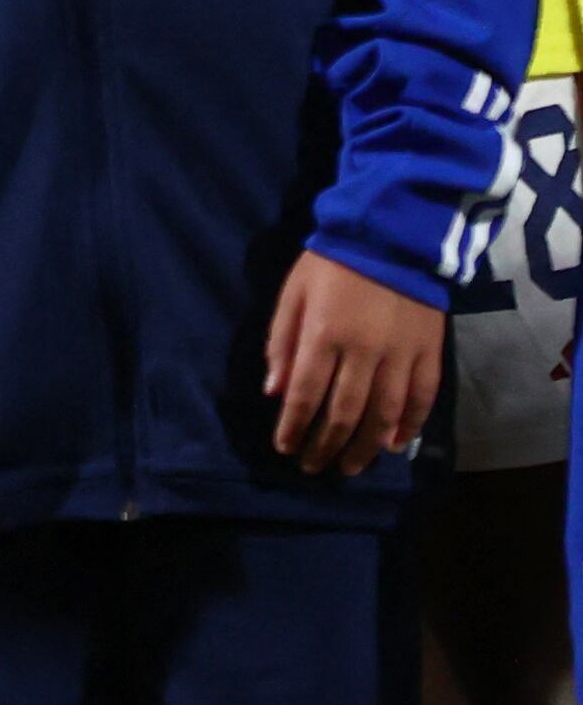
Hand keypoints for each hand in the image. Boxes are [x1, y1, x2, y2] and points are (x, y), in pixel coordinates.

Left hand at [267, 250, 444, 475]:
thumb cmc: (332, 263)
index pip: (306, 394)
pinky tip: (394, 445)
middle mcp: (364, 352)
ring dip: (365, 446)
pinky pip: (421, 399)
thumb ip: (282, 343)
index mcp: (324, 334)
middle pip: (344, 412)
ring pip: (384, 415)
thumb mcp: (293, 293)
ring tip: (349, 467)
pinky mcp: (429, 353)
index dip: (294, 426)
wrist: (391, 236)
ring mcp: (401, 355)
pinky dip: (409, 426)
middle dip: (326, 445)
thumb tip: (275, 392)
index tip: (284, 448)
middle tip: (313, 467)